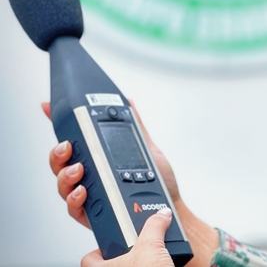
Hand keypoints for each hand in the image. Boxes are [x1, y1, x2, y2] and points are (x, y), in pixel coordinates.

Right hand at [42, 100, 180, 227]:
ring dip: (66, 175)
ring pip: (63, 185)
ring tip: (79, 169)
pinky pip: (74, 208)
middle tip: (67, 147)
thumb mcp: (146, 147)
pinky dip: (75, 199)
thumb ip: (135, 126)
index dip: (59, 125)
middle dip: (58, 153)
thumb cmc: (157, 180)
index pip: (74, 141)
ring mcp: (88, 195)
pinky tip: (82, 192)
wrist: (166, 206)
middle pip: (61, 163)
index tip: (47, 108)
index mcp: (98, 158)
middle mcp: (89, 176)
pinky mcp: (91, 214)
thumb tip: (128, 103)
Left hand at [81, 208, 173, 266]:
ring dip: (137, 266)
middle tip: (138, 247)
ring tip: (152, 260)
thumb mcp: (152, 247)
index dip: (102, 246)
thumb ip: (154, 226)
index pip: (89, 257)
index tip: (116, 239)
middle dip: (125, 256)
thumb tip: (161, 215)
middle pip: (109, 265)